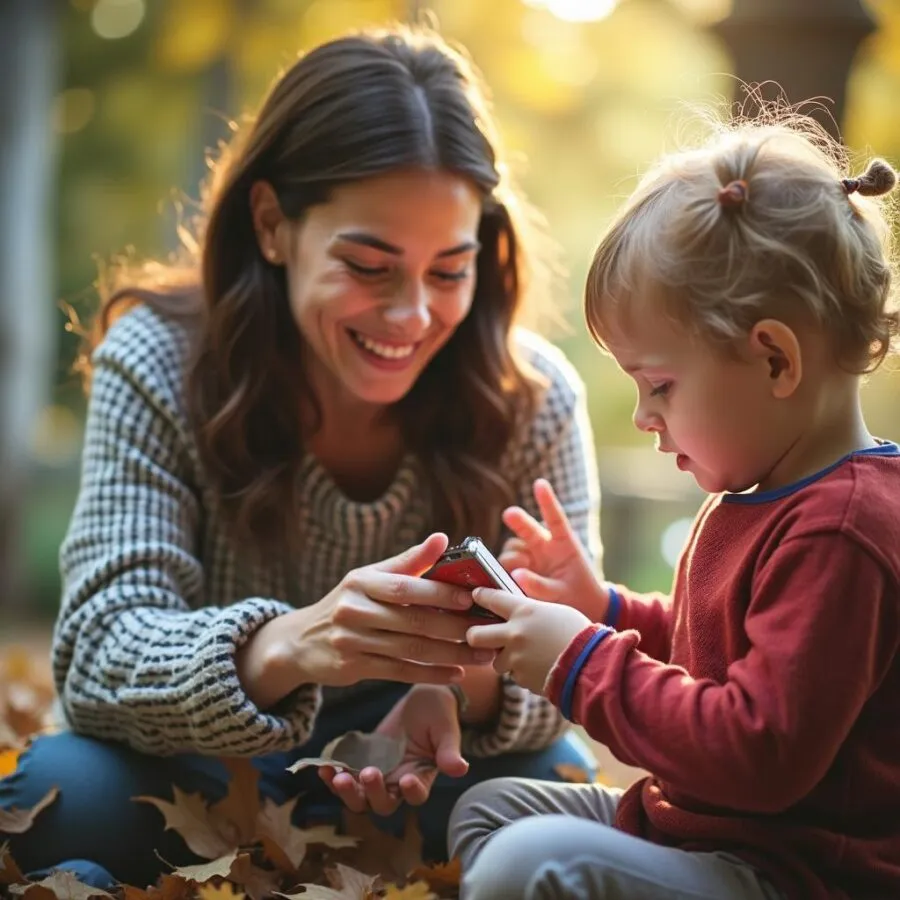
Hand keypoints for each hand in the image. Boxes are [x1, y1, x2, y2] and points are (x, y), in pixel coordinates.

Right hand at [236, 535, 491, 708]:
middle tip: (488, 631)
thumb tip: (442, 538)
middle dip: (455, 628)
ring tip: (483, 656)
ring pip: (412, 650)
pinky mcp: (355, 667)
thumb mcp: (370, 577)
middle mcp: (354, 610)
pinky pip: (400, 672)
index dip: (439, 593)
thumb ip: (408, 562)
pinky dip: (431, 674)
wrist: (300, 641)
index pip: (405, 587)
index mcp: (362, 582)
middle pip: (413, 621)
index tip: (471, 597)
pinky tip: (456, 674)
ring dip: (451, 655)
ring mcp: (353, 641)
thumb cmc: (348, 602)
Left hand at [320, 684, 466, 814]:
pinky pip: (345, 777)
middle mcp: (398, 782)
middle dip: (373, 793)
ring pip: (361, 797)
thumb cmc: (439, 714)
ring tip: (339, 776)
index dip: (411, 792)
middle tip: (368, 773)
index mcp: (422, 777)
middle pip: (383, 804)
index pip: (416, 795)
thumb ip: (449, 750)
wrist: (421, 699)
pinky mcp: (362, 761)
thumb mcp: (446, 728)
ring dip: (348, 792)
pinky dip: (333, 777)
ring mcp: (379, 774)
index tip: (407, 778)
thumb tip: (460, 769)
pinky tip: (324, 768)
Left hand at [466, 587, 591, 694]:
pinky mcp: (521, 678)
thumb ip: (531, 613)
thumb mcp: (554, 612)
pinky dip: (524, 674)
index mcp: (524, 611)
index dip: (481, 596)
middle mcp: (514, 633)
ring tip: (527, 658)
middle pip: (475, 634)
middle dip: (475, 636)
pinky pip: (515, 676)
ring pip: (496, 661)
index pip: (492, 599)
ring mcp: (516, 658)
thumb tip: (517, 616)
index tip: (476, 596)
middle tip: (481, 636)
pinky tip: (540, 669)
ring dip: (506, 660)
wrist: (592, 664)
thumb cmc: (579, 633)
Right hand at [500, 479, 607, 621]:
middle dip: (518, 520)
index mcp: (564, 545)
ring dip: (511, 557)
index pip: (555, 519)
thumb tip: (517, 575)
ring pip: (513, 549)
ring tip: (517, 570)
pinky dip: (501, 571)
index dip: (547, 501)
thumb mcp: (563, 593)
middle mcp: (544, 547)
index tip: (539, 484)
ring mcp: (530, 557)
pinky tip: (502, 579)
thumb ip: (541, 586)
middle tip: (510, 514)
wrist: (575, 610)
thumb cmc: (576, 596)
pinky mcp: (518, 570)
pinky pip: (504, 566)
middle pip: (528, 529)